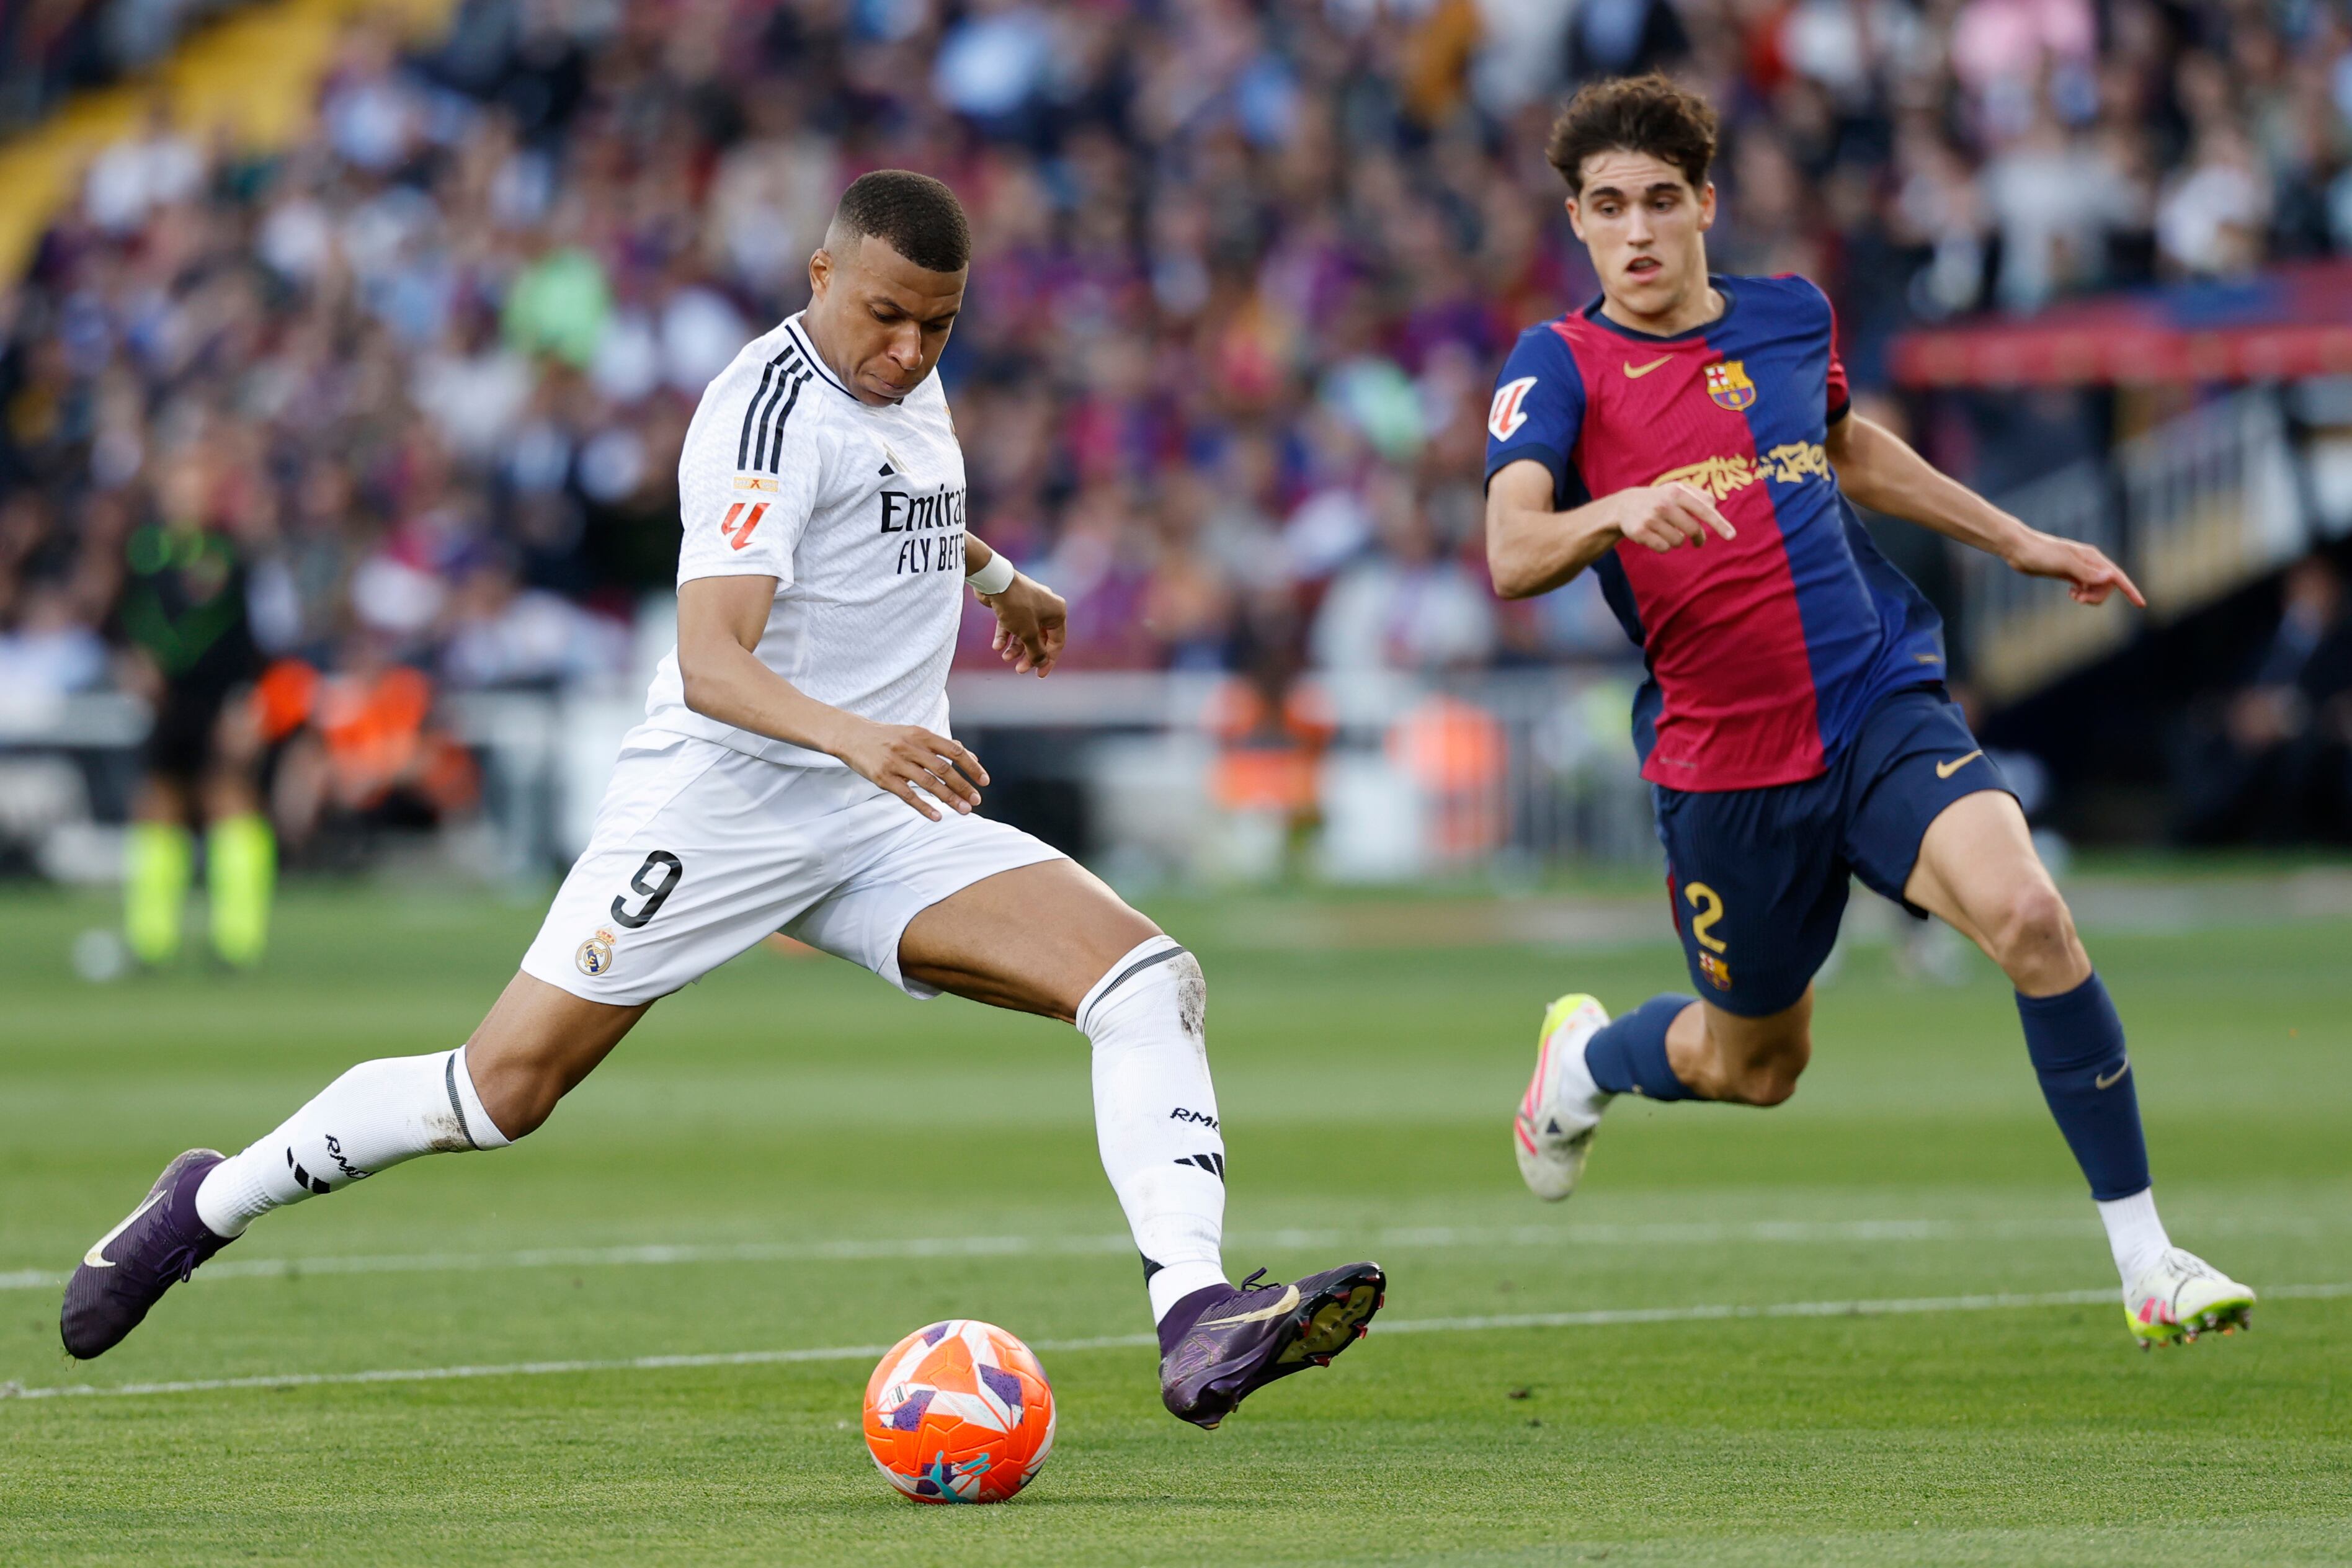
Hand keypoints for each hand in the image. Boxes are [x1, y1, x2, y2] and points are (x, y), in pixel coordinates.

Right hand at [830, 719, 988, 820]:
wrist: (852, 735)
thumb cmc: (888, 737)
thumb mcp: (914, 734)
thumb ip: (941, 745)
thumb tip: (970, 756)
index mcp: (921, 735)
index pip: (954, 751)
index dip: (971, 766)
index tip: (984, 781)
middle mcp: (910, 747)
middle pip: (944, 769)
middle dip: (963, 786)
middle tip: (976, 801)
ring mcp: (896, 763)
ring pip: (928, 783)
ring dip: (949, 798)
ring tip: (964, 810)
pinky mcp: (883, 778)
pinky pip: (907, 795)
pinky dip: (923, 806)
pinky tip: (937, 817)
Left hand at [983, 572, 1066, 676]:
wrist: (994, 581)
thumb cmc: (1016, 606)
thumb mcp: (1028, 634)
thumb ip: (1036, 652)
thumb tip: (1042, 664)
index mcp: (1057, 613)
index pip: (1057, 642)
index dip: (1048, 661)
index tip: (1039, 675)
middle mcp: (1046, 608)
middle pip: (1040, 639)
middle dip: (1028, 655)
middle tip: (1019, 669)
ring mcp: (1030, 605)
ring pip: (1025, 632)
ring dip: (1015, 647)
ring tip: (1004, 657)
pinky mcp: (1014, 604)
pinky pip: (1013, 624)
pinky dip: (1005, 635)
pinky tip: (996, 645)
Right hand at [1613, 482, 1736, 552]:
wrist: (1625, 505)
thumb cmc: (1661, 499)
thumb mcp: (1678, 490)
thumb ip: (1700, 496)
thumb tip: (1714, 508)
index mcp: (1677, 492)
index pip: (1704, 510)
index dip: (1719, 524)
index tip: (1732, 536)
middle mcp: (1664, 504)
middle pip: (1693, 530)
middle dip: (1697, 537)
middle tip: (1696, 540)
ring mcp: (1651, 518)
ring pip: (1678, 541)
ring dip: (1677, 541)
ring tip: (1668, 532)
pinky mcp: (1640, 532)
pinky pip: (1663, 548)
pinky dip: (1664, 547)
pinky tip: (1656, 538)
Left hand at [2005, 529, 2145, 607]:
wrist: (2019, 549)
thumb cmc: (2040, 553)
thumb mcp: (2063, 563)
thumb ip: (2085, 572)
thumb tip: (2110, 578)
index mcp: (2092, 558)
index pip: (2117, 576)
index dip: (2130, 590)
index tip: (2141, 604)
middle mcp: (2089, 563)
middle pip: (2107, 586)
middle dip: (2098, 597)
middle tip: (2078, 598)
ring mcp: (2079, 569)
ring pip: (2096, 589)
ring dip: (2089, 597)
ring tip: (2073, 596)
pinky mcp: (2069, 574)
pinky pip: (2085, 588)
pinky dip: (2082, 595)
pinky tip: (2071, 594)